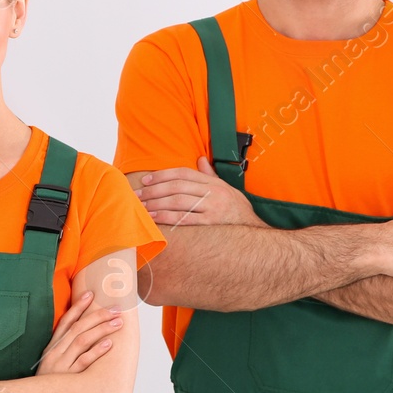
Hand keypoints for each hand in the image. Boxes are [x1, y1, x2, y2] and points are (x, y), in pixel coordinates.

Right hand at [36, 292, 122, 374]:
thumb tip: (82, 334)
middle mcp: (56, 352)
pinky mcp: (69, 378)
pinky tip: (109, 344)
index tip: (91, 293)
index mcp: (51, 347)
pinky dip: (96, 351)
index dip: (78, 306)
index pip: (65, 321)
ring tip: (117, 323)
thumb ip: (63, 349)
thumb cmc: (49, 384)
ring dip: (101, 329)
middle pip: (77, 328)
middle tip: (115, 309)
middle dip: (97, 315)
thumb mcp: (51, 363)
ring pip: (82, 341)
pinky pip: (84, 361)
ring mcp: (62, 365)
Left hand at [135, 158, 263, 227]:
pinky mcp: (211, 224)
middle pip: (177, 187)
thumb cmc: (236, 210)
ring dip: (156, 203)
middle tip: (136, 195)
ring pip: (178, 201)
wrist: (255, 232)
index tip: (145, 180)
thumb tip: (199, 159)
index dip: (162, 175)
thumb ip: (209, 175)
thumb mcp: (226, 189)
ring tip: (141, 207)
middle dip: (154, 190)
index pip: (183, 173)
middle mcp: (213, 193)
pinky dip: (167, 217)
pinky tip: (154, 218)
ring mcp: (212, 208)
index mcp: (213, 183)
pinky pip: (185, 218)